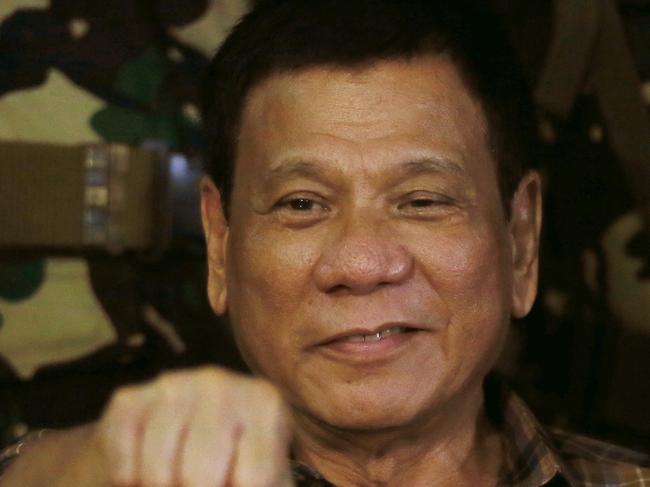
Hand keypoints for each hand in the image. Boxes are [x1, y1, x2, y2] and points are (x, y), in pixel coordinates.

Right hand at [90, 366, 293, 486]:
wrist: (189, 433)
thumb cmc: (239, 463)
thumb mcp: (268, 476)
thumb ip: (262, 480)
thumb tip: (233, 480)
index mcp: (264, 403)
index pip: (254, 479)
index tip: (237, 481)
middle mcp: (219, 384)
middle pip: (201, 478)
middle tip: (204, 482)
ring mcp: (171, 386)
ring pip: (158, 476)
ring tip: (177, 478)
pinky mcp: (128, 399)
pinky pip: (122, 467)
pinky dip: (129, 482)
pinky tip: (146, 470)